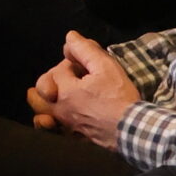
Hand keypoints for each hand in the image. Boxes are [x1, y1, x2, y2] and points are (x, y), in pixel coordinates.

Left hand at [44, 32, 141, 147]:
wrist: (134, 131)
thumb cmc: (120, 98)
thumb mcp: (106, 67)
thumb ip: (84, 50)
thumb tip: (70, 37)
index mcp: (64, 91)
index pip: (58, 69)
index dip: (71, 64)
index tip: (87, 67)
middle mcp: (59, 110)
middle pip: (40, 90)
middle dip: (52, 79)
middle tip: (70, 78)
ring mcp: (65, 126)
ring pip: (41, 112)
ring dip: (45, 101)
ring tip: (57, 95)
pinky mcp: (74, 138)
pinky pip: (53, 131)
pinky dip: (50, 122)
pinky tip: (55, 119)